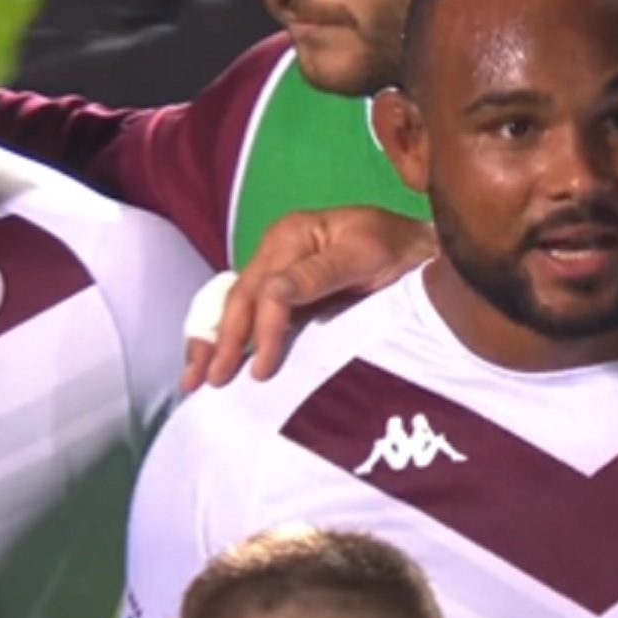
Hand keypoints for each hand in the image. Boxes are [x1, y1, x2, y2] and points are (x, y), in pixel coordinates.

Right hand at [182, 207, 436, 391]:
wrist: (423, 251)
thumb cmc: (399, 251)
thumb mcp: (365, 256)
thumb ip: (318, 275)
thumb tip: (272, 294)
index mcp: (290, 235)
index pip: (265, 289)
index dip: (262, 331)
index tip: (261, 371)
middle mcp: (275, 250)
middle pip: (237, 298)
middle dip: (220, 341)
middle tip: (207, 382)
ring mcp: (276, 270)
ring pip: (232, 306)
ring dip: (211, 342)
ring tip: (194, 380)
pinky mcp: (284, 293)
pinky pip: (248, 315)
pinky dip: (229, 339)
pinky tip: (215, 364)